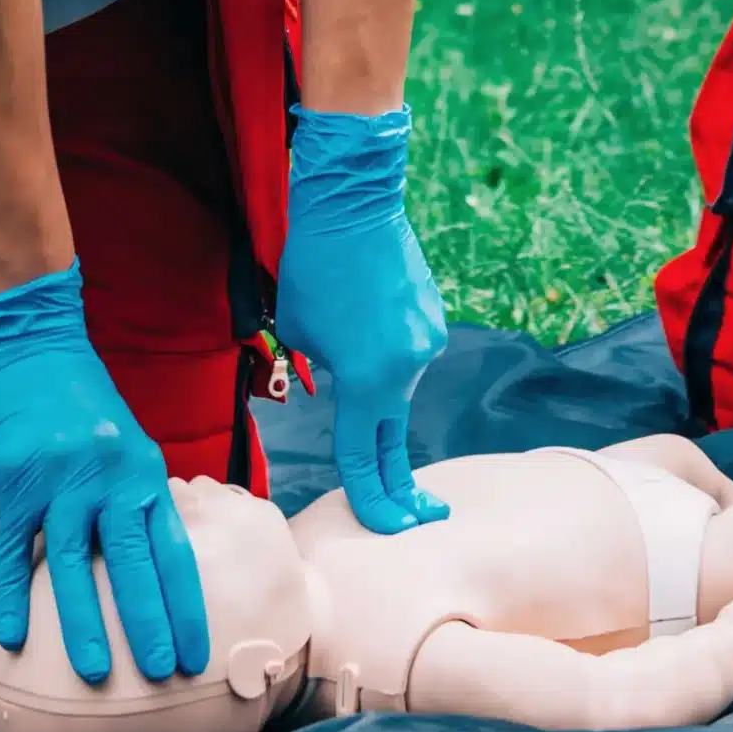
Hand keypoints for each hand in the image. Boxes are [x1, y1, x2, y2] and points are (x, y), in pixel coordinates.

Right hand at [0, 262, 209, 682]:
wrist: (29, 344)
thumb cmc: (80, 399)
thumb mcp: (125, 441)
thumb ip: (135, 495)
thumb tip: (149, 555)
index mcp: (144, 471)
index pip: (174, 547)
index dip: (186, 602)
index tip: (198, 652)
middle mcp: (110, 477)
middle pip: (133, 559)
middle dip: (148, 620)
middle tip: (161, 673)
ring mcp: (61, 479)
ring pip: (73, 561)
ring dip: (83, 620)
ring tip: (92, 672)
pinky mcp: (17, 480)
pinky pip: (14, 547)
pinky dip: (12, 593)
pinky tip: (13, 635)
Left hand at [273, 104, 450, 532]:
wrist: (355, 201)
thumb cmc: (314, 263)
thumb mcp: (298, 330)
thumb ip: (322, 371)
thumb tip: (344, 378)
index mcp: (369, 379)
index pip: (363, 458)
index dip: (373, 501)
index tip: (392, 530)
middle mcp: (407, 367)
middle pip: (393, 436)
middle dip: (400, 482)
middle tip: (418, 515)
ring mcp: (427, 341)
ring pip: (396, 381)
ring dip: (374, 376)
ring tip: (346, 322)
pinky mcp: (434, 318)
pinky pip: (406, 349)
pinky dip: (387, 347)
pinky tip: (367, 309)